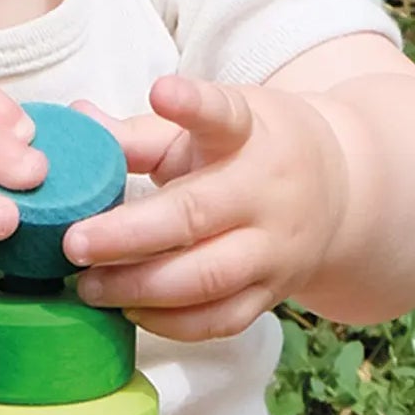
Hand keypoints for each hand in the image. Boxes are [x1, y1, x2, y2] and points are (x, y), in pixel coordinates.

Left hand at [61, 74, 348, 341]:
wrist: (340, 191)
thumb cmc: (251, 151)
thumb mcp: (210, 126)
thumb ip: (141, 132)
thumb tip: (77, 118)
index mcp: (250, 134)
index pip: (225, 116)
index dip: (193, 106)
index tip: (162, 90)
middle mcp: (268, 193)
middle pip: (196, 216)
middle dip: (128, 236)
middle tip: (73, 245)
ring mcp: (275, 250)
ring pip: (206, 280)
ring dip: (140, 288)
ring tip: (89, 287)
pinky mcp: (273, 294)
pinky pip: (220, 320)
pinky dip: (171, 324)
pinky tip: (130, 311)